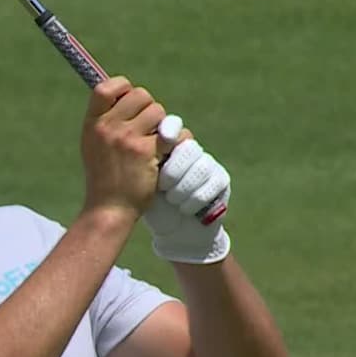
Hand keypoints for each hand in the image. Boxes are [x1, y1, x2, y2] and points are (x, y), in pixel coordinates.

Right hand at [79, 77, 168, 218]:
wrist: (109, 209)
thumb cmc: (104, 178)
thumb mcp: (93, 145)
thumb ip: (107, 121)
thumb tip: (129, 93)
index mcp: (92, 124)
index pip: (107, 87)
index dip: (124, 88)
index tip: (130, 102)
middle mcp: (107, 128)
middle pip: (140, 95)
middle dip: (149, 109)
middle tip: (147, 129)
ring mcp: (126, 138)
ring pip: (159, 112)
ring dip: (163, 126)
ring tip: (154, 144)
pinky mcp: (146, 151)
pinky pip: (172, 133)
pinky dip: (174, 143)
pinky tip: (165, 155)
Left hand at [143, 115, 231, 263]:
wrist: (170, 230)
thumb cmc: (149, 202)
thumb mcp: (139, 179)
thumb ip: (138, 158)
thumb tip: (134, 137)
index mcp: (167, 145)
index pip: (173, 126)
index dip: (170, 128)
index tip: (163, 137)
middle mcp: (190, 149)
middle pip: (188, 147)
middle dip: (174, 170)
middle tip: (162, 186)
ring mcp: (207, 163)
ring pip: (200, 166)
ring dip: (183, 188)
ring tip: (172, 199)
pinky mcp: (221, 179)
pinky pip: (212, 183)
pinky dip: (195, 199)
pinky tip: (184, 209)